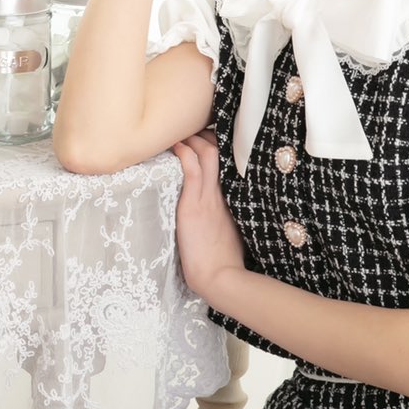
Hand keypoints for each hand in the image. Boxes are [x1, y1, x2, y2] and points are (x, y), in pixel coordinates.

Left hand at [173, 130, 245, 300]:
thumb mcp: (228, 231)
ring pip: (208, 155)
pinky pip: (193, 171)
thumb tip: (216, 208)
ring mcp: (209, 198)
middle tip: (192, 130)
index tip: (210, 137)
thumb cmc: (222, 261)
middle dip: (207, 135)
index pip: (230, 163)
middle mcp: (223, 194)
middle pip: (222, 152)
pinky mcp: (195, 206)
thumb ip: (224, 215)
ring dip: (193, 139)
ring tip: (181, 134)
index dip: (221, 146)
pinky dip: (184, 154)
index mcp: (232, 199)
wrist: (220, 278)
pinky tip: (176, 146)